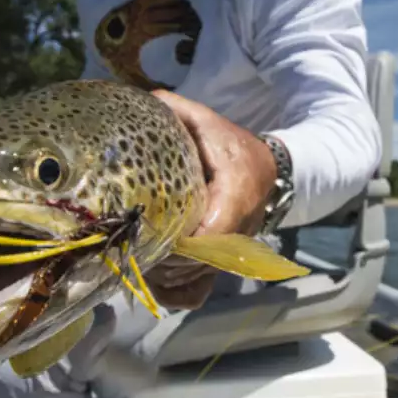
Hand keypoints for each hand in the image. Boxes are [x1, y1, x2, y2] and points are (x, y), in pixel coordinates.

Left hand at [145, 89, 279, 309]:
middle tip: (131, 242)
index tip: (148, 230)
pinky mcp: (221, 266)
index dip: (179, 240)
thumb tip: (140, 104)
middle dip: (162, 258)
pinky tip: (151, 275)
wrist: (266, 169)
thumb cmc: (232, 145)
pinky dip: (173, 293)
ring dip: (162, 276)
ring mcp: (229, 254)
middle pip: (197, 263)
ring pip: (194, 283)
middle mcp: (238, 231)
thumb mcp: (207, 122)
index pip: (212, 231)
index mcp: (237, 192)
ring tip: (135, 256)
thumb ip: (176, 112)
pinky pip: (197, 294)